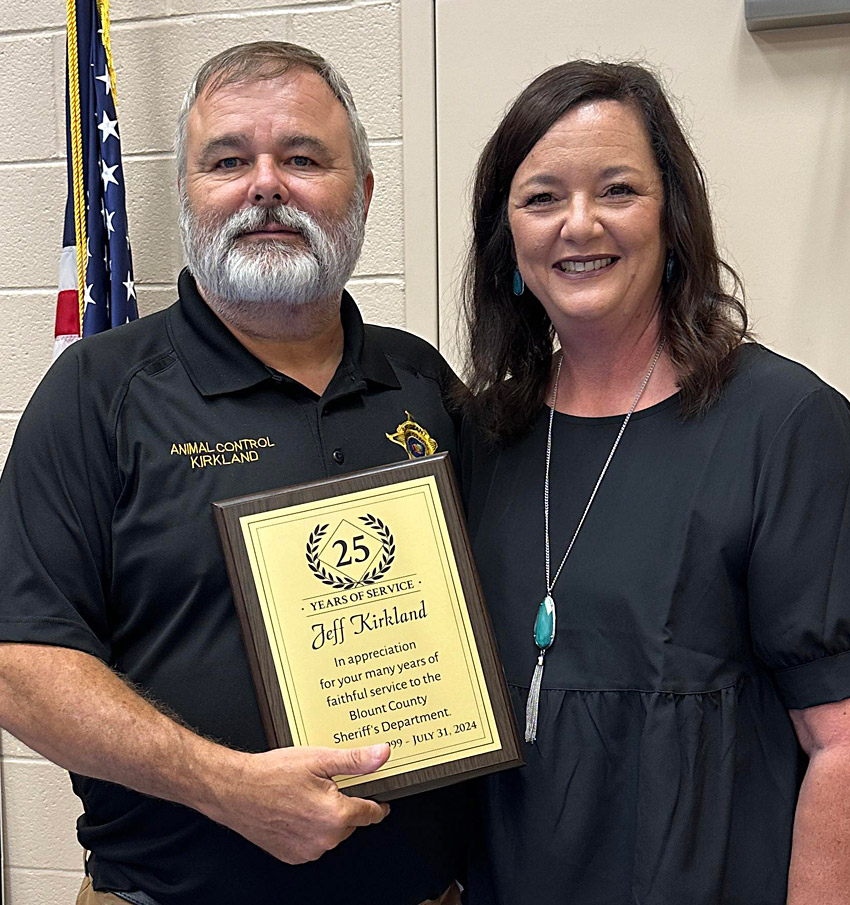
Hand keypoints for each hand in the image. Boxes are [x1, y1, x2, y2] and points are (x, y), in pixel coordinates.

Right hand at [203, 743, 391, 863]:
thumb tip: (382, 754)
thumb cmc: (273, 774)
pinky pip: (313, 843)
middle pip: (351, 823)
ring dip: (327, 818)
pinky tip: (296, 810)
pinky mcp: (293, 855)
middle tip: (327, 786)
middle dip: (345, 805)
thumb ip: (356, 760)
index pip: (372, 813)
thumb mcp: (320, 759)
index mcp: (336, 814)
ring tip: (307, 795)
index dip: (377, 803)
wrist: (236, 790)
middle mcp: (325, 838)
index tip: (380, 799)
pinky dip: (310, 829)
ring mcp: (308, 850)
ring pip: (332, 834)